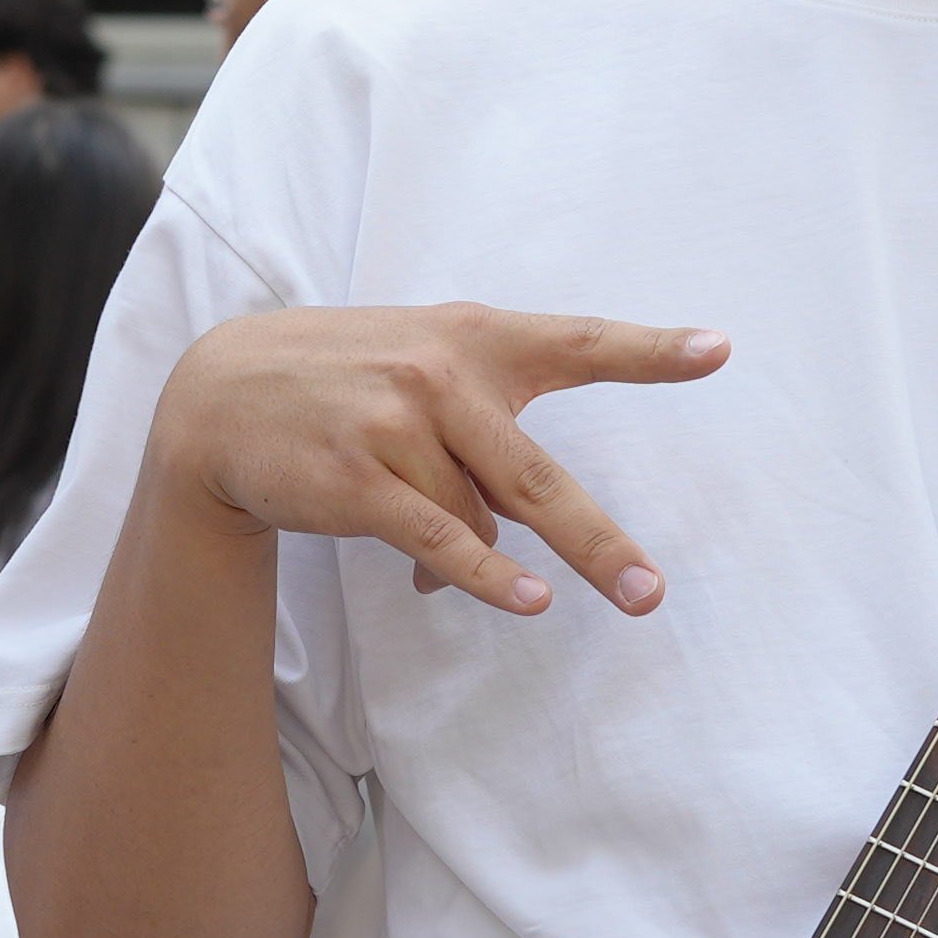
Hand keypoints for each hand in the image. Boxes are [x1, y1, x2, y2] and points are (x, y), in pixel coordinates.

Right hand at [139, 303, 727, 619]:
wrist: (220, 394)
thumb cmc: (346, 383)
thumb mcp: (419, 369)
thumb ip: (482, 439)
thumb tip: (513, 546)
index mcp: (473, 337)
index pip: (575, 341)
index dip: (649, 350)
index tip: (717, 351)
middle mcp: (439, 374)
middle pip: (537, 475)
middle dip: (598, 540)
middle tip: (650, 593)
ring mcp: (395, 425)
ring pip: (477, 518)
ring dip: (482, 559)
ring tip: (477, 580)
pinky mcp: (356, 478)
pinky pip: (438, 538)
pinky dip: (484, 576)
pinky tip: (527, 600)